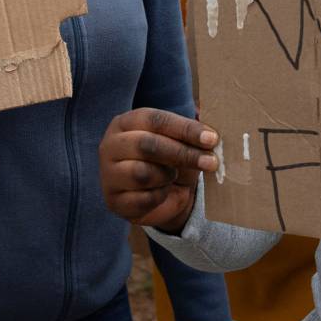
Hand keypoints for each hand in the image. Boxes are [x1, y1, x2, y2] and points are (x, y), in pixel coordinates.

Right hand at [99, 109, 218, 235]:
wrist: (162, 198)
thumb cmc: (170, 162)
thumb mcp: (182, 144)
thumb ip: (192, 136)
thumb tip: (210, 136)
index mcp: (127, 123)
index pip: (155, 120)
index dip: (185, 129)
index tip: (211, 139)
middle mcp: (111, 145)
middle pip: (147, 145)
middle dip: (182, 153)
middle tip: (211, 162)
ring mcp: (109, 174)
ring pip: (143, 173)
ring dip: (167, 176)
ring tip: (171, 177)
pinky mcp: (114, 200)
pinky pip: (143, 199)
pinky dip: (160, 197)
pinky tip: (161, 193)